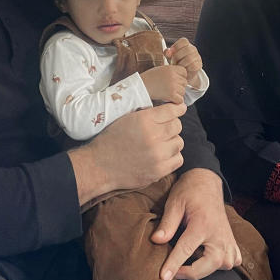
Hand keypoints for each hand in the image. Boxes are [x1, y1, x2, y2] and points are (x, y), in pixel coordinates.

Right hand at [68, 103, 185, 205]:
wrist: (100, 165)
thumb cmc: (111, 140)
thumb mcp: (126, 119)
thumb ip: (148, 114)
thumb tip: (169, 109)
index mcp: (144, 120)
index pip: (172, 111)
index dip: (177, 109)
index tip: (179, 109)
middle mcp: (153, 136)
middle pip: (177, 126)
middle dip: (172, 126)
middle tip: (163, 129)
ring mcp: (157, 155)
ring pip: (179, 143)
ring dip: (172, 142)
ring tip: (161, 143)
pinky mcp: (158, 171)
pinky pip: (178, 159)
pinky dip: (172, 156)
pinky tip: (163, 155)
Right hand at [140, 65, 187, 103]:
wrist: (140, 87)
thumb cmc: (149, 78)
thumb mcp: (161, 69)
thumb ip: (172, 71)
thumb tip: (182, 76)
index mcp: (171, 68)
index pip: (184, 72)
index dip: (180, 76)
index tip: (174, 80)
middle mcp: (173, 76)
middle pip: (184, 82)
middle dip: (179, 86)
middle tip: (169, 88)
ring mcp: (173, 85)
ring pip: (183, 91)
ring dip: (177, 94)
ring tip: (167, 92)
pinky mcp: (171, 95)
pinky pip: (180, 100)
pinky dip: (175, 101)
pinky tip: (168, 98)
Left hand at [151, 168, 241, 279]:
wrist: (207, 182)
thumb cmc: (189, 191)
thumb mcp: (174, 203)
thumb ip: (167, 223)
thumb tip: (156, 241)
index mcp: (203, 223)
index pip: (186, 250)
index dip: (173, 265)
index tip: (164, 278)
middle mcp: (219, 234)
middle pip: (208, 264)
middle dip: (190, 273)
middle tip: (174, 272)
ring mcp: (229, 239)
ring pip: (222, 266)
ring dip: (205, 269)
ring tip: (189, 263)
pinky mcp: (233, 242)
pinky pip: (231, 262)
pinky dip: (220, 264)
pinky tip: (207, 257)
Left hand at [165, 38, 202, 87]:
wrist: (183, 74)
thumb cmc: (176, 62)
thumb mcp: (170, 57)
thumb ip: (167, 53)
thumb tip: (168, 52)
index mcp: (186, 44)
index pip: (184, 41)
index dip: (176, 46)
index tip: (170, 53)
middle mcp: (193, 49)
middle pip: (186, 49)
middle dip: (177, 57)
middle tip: (173, 62)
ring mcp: (197, 56)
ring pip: (189, 58)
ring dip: (181, 64)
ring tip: (177, 67)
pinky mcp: (198, 65)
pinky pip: (192, 65)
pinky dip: (186, 68)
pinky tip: (183, 70)